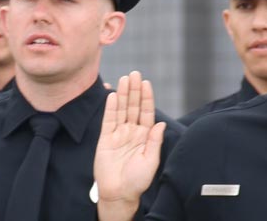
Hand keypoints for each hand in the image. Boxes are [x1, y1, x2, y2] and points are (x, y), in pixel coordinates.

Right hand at [93, 71, 167, 219]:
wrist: (119, 192)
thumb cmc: (137, 180)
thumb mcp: (150, 160)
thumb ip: (154, 141)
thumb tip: (161, 123)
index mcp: (145, 136)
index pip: (147, 112)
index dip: (147, 97)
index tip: (146, 83)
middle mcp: (132, 132)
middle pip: (134, 107)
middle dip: (135, 90)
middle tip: (135, 74)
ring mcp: (118, 134)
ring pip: (122, 110)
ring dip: (123, 94)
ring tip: (125, 78)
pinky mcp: (105, 138)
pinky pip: (108, 119)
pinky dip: (111, 107)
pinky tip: (113, 95)